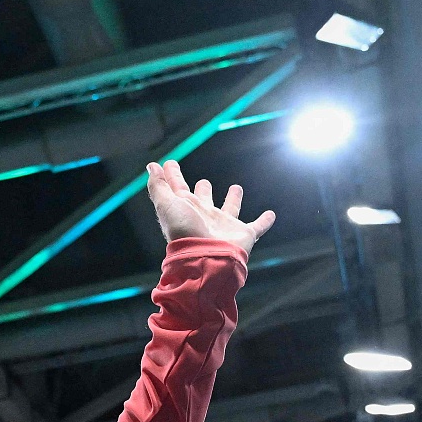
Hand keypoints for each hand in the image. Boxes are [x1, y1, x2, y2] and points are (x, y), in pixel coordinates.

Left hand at [146, 159, 275, 254]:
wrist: (206, 257)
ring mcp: (224, 226)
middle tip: (204, 181)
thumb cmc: (185, 232)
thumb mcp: (167, 205)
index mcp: (186, 209)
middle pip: (204, 200)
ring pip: (229, 210)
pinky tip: (271, 215)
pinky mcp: (243, 235)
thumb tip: (151, 166)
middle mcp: (205, 217)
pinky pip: (256, 227)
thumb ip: (159, 186)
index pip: (178, 188)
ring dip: (233, 200)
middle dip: (203, 190)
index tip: (169, 163)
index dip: (172, 175)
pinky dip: (264, 222)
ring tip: (236, 188)